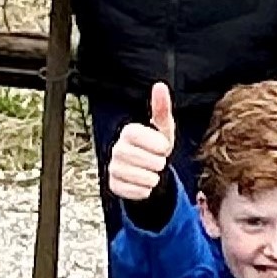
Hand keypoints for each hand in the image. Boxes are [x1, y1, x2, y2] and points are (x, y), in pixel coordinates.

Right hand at [106, 83, 178, 205]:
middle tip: (157, 161)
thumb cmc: (156, 147)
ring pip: (144, 179)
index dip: (158, 145)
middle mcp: (117, 148)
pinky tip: (143, 183)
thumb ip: (162, 108)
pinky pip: (137, 192)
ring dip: (154, 178)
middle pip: (148, 161)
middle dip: (159, 163)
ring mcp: (114, 167)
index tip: (163, 147)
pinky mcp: (113, 185)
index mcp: (128, 132)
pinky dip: (145, 190)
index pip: (144, 138)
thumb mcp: (163, 129)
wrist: (147, 172)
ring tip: (150, 172)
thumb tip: (160, 85)